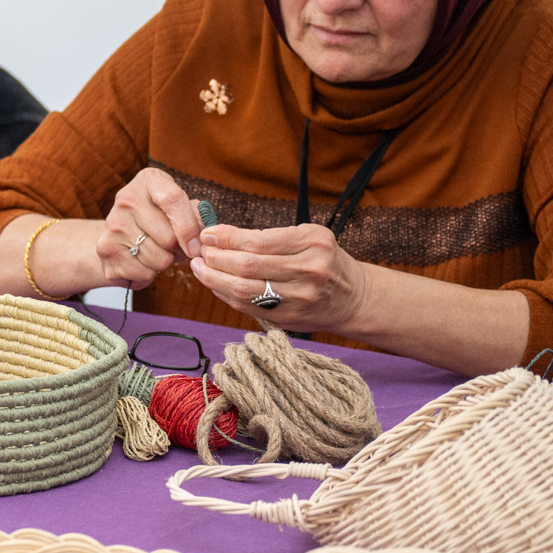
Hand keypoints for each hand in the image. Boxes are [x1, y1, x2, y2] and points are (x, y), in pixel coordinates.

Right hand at [96, 166, 204, 288]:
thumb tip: (203, 238)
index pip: (173, 199)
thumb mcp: (180, 208)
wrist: (118, 236)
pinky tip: (142, 262)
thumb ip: (197, 217)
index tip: (196, 246)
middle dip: (178, 249)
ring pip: (158, 259)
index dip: (189, 227)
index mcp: (148, 181)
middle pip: (168, 237)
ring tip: (157, 252)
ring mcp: (113, 225)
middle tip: (173, 246)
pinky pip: (144, 273)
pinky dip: (149, 274)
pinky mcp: (105, 250)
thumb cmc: (158, 220)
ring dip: (165, 262)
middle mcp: (126, 199)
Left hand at [190, 221, 370, 332]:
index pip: (258, 241)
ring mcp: (299, 298)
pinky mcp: (288, 319)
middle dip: (216, 258)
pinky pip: (246, 307)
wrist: (353, 298)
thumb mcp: (307, 237)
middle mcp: (309, 271)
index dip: (227, 238)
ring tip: (199, 267)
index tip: (207, 234)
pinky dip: (225, 294)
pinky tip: (215, 283)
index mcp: (314, 243)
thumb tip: (219, 233)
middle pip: (247, 266)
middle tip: (199, 252)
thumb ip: (267, 236)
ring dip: (213, 278)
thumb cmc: (323, 260)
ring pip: (243, 290)